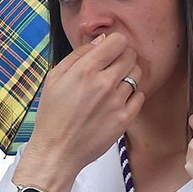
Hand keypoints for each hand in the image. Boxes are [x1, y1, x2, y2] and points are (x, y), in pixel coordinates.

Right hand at [14, 33, 142, 191]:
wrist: (57, 151)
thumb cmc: (53, 115)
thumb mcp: (55, 77)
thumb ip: (78, 55)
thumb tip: (100, 40)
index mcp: (85, 70)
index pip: (117, 41)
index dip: (115, 43)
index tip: (110, 50)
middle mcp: (104, 83)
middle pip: (131, 56)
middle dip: (123, 57)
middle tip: (113, 66)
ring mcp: (116, 102)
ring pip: (137, 75)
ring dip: (127, 76)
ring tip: (113, 85)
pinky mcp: (124, 119)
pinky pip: (140, 96)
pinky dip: (132, 95)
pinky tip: (118, 100)